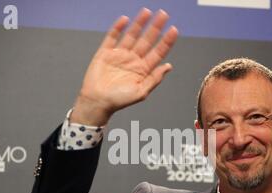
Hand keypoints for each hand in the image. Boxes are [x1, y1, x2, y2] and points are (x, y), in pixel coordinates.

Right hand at [71, 8, 177, 125]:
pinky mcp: (106, 52)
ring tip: (147, 12)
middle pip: (147, 40)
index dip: (166, 41)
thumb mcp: (141, 92)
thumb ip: (154, 79)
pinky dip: (118, 28)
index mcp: (143, 69)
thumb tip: (168, 66)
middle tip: (164, 14)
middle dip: (155, 27)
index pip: (158, 52)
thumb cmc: (119, 101)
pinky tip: (125, 20)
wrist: (98, 102)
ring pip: (132, 35)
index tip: (173, 30)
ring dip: (139, 24)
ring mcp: (120, 55)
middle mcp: (133, 60)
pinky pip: (112, 37)